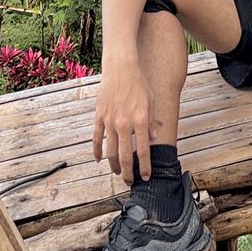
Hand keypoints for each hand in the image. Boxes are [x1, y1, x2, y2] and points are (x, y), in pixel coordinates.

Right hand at [92, 56, 151, 184]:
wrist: (120, 68)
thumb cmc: (139, 83)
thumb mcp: (152, 101)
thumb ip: (152, 122)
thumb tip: (154, 138)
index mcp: (140, 120)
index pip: (143, 151)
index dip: (144, 166)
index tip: (146, 177)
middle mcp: (124, 124)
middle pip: (124, 156)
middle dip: (128, 172)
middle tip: (130, 182)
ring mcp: (110, 121)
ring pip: (110, 151)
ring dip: (113, 165)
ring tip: (117, 172)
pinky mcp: (99, 117)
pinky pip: (97, 139)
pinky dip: (97, 151)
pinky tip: (99, 160)